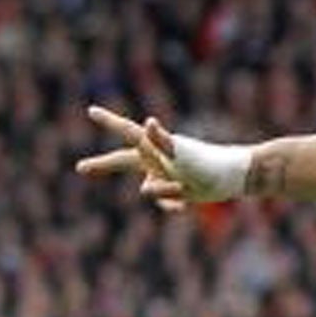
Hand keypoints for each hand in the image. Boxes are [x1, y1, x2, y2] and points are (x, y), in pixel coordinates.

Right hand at [77, 106, 247, 208]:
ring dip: (166, 193)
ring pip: (150, 191)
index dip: (108, 121)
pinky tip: (185, 206)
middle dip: (103, 165)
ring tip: (186, 186)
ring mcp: (164, 174)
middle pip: (122, 161)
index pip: (126, 131)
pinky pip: (165, 203)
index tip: (91, 110)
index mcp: (154, 148)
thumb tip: (149, 123)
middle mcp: (155, 160)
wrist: (234, 177)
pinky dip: (173, 205)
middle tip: (81, 168)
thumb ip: (163, 142)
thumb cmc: (208, 162)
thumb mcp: (182, 154)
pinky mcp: (176, 189)